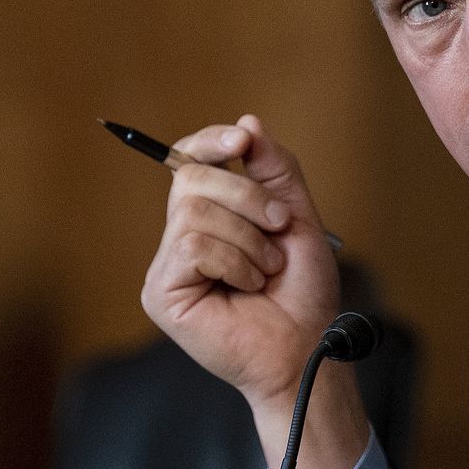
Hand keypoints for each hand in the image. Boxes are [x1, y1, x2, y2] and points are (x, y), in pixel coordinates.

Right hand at [141, 113, 339, 406]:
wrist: (307, 344)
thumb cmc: (301, 291)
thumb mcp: (296, 215)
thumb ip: (273, 168)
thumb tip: (247, 124)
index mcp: (209, 214)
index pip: (189, 159)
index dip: (209, 142)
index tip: (242, 143)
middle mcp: (180, 237)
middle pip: (190, 178)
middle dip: (246, 196)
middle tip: (279, 228)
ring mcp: (167, 266)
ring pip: (193, 212)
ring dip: (247, 239)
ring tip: (266, 270)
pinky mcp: (161, 293)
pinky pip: (192, 246)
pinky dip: (233, 262)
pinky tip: (247, 286)